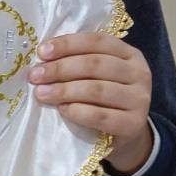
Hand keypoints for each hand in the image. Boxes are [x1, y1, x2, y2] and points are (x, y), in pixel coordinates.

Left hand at [28, 33, 152, 174]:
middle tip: (35, 76)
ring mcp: (139, 99)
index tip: (41, 52)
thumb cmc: (106, 100)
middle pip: (95, 65)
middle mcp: (139, 73)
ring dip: (64, 90)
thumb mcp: (99, 76)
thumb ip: (79, 62)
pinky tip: (62, 110)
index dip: (68, 44)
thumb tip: (43, 56)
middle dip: (60, 69)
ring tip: (42, 94)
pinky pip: (100, 116)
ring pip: (96, 90)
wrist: (128, 134)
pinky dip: (78, 112)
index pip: (97, 42)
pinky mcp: (134, 124)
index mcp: (130, 54)